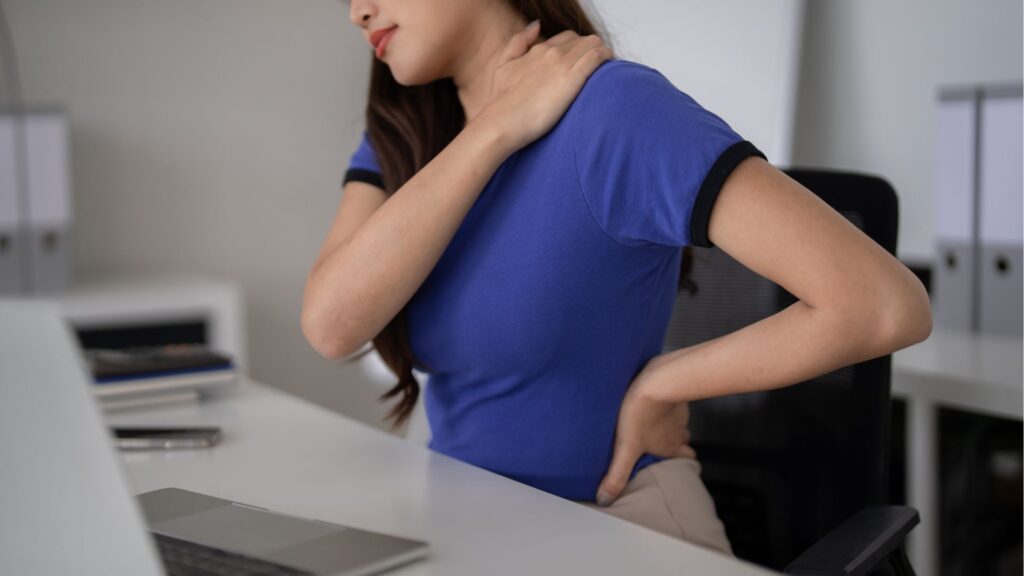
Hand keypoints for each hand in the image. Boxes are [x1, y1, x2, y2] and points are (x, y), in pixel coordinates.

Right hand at [470, 22, 613, 153]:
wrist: (503, 121)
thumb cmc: (502, 100)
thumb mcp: (504, 64)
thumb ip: (519, 42)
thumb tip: (536, 24)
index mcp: (538, 49)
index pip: (567, 38)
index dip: (577, 48)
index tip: (582, 61)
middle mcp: (552, 52)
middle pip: (582, 40)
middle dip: (592, 50)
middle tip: (597, 67)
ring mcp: (563, 64)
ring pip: (593, 44)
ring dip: (602, 53)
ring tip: (606, 68)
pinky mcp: (573, 78)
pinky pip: (597, 57)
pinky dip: (606, 57)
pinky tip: (609, 67)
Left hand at [595, 354, 695, 506]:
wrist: (657, 379)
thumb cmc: (640, 413)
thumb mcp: (625, 448)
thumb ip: (617, 474)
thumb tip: (605, 499)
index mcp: (669, 447)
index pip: (685, 461)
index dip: (680, 464)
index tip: (674, 467)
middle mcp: (677, 432)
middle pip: (684, 443)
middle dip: (677, 446)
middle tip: (663, 446)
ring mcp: (678, 413)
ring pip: (679, 423)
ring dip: (669, 426)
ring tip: (654, 425)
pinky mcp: (672, 394)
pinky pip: (672, 403)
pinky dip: (665, 406)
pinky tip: (652, 403)